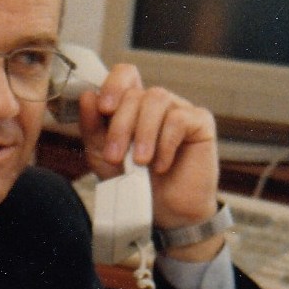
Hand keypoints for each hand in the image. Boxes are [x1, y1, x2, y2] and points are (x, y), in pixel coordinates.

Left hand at [78, 66, 223, 257]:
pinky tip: (162, 165)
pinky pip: (179, 119)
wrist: (165, 213)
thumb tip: (88, 95)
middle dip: (121, 126)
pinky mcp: (200, 123)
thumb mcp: (103, 156)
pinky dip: (166, 143)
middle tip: (116, 157)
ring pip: (157, 99)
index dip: (113, 84)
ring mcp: (180, 110)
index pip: (126, 74)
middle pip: (136, 93)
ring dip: (143, 133)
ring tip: (140, 162)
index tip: (104, 108)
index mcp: (133, 106)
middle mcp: (157, 103)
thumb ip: (92, 126)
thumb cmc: (136, 183)